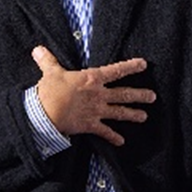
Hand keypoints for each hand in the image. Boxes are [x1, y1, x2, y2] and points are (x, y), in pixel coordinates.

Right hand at [32, 46, 153, 146]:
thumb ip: (47, 61)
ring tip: (144, 117)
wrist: (45, 113)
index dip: (131, 67)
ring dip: (133, 114)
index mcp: (92, 79)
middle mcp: (99, 95)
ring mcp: (97, 111)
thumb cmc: (49, 91)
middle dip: (140, 95)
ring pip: (120, 112)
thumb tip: (38, 49)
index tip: (144, 64)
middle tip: (152, 96)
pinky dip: (113, 137)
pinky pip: (105, 132)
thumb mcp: (50, 72)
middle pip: (124, 94)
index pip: (116, 71)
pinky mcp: (91, 125)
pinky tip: (121, 142)